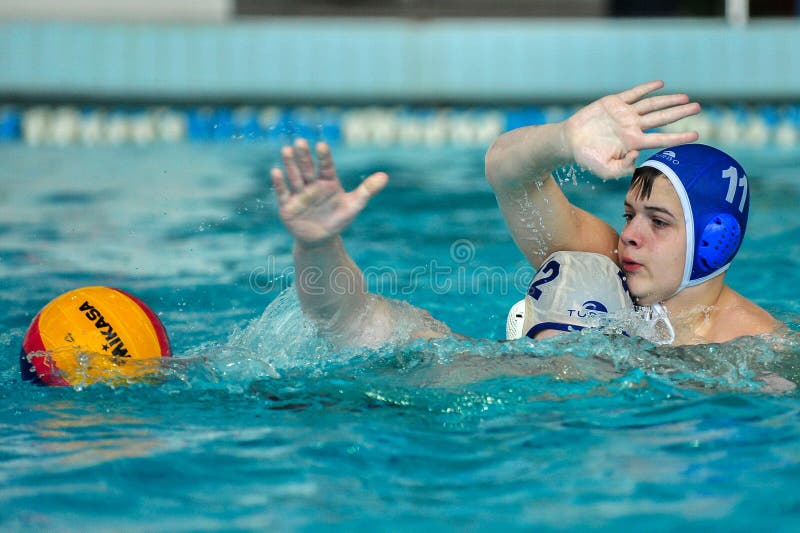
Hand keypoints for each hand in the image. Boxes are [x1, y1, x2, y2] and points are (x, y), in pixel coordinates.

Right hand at [271, 139, 387, 244]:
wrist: (321, 239)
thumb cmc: (338, 219)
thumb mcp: (354, 206)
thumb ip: (367, 190)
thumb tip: (385, 176)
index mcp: (328, 181)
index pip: (326, 166)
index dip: (324, 157)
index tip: (321, 146)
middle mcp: (312, 184)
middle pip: (308, 168)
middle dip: (304, 156)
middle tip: (300, 142)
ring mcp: (299, 194)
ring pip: (294, 176)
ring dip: (290, 164)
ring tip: (286, 150)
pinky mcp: (288, 205)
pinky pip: (283, 192)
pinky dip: (279, 183)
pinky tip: (275, 171)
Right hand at [564, 80, 700, 179]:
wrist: (570, 141)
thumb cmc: (588, 158)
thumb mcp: (605, 170)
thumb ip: (622, 168)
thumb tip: (636, 155)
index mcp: (633, 142)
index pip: (661, 139)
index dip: (679, 137)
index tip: (696, 135)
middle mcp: (632, 127)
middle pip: (662, 118)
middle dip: (680, 113)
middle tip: (698, 107)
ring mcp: (624, 113)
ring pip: (651, 105)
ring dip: (669, 100)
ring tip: (685, 97)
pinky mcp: (614, 102)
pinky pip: (634, 93)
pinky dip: (646, 88)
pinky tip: (660, 84)